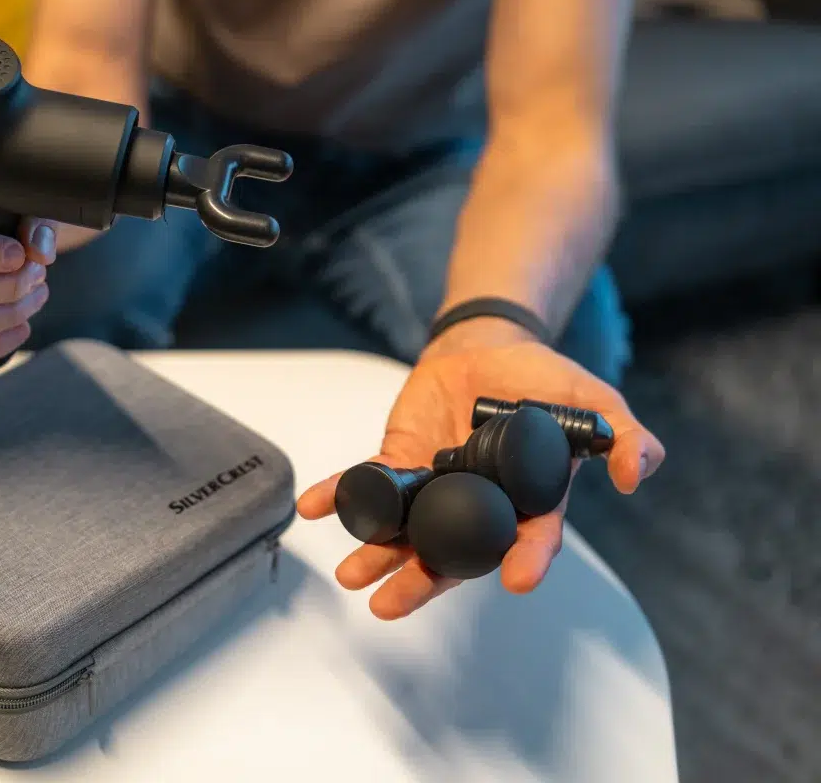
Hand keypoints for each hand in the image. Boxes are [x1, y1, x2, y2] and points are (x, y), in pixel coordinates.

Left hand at [297, 318, 664, 619]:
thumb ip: (621, 433)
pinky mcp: (400, 460)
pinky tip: (312, 507)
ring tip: (351, 575)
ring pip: (403, 530)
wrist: (487, 347)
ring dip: (375, 552)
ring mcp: (434, 486)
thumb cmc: (541, 378)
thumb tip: (638, 471)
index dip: (526, 559)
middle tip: (390, 605)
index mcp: (526, 500)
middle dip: (422, 580)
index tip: (519, 581)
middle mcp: (475, 505)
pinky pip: (367, 482)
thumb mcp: (590, 398)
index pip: (529, 538)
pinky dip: (339, 495)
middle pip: (451, 551)